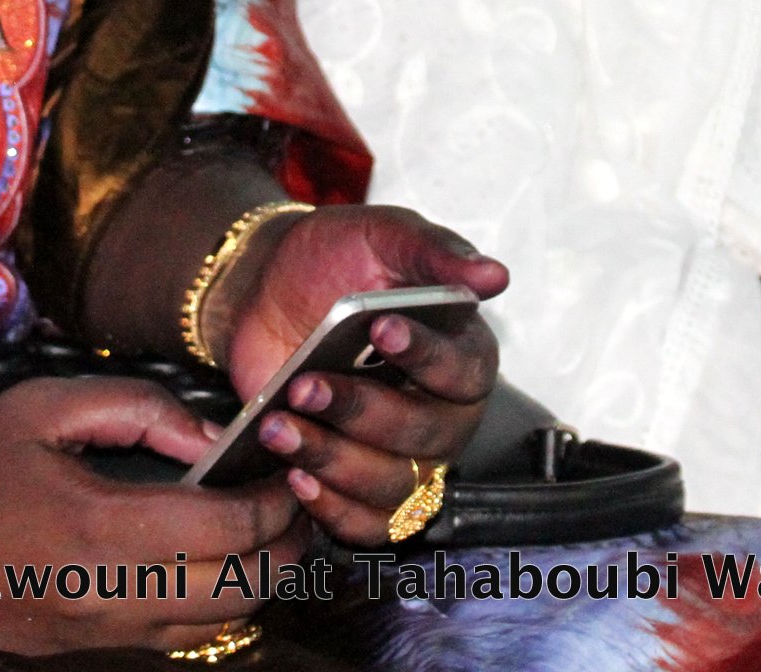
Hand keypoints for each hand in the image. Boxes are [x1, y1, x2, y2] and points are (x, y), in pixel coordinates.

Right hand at [0, 377, 306, 654]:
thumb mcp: (41, 408)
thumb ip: (136, 407)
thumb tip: (208, 433)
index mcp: (104, 529)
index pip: (231, 528)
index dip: (277, 499)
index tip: (291, 465)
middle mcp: (114, 595)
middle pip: (246, 589)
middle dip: (288, 544)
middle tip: (298, 498)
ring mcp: (106, 633)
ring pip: (222, 622)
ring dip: (260, 578)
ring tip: (268, 527)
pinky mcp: (94, 649)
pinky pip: (182, 634)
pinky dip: (217, 601)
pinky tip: (214, 557)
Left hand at [207, 206, 507, 543]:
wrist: (266, 289)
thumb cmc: (334, 260)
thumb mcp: (383, 236)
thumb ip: (436, 253)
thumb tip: (494, 276)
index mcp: (462, 353)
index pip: (465, 370)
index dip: (426, 356)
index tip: (381, 327)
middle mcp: (443, 413)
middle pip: (425, 437)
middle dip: (361, 412)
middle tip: (307, 384)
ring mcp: (403, 456)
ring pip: (392, 485)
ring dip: (334, 460)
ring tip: (281, 426)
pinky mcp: (360, 485)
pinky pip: (366, 524)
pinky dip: (332, 508)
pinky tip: (296, 474)